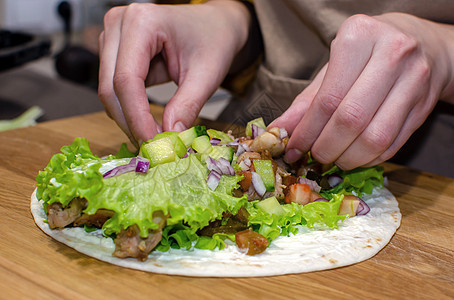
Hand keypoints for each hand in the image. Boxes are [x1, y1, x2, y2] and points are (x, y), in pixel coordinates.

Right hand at [98, 1, 250, 145]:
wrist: (215, 25)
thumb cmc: (214, 38)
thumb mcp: (208, 73)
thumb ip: (188, 105)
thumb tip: (170, 137)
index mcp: (141, 21)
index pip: (127, 79)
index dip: (137, 117)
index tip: (152, 143)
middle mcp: (120, 25)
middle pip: (110, 87)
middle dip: (131, 122)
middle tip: (154, 147)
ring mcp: (114, 38)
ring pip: (109, 91)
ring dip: (130, 119)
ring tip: (156, 136)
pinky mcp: (116, 53)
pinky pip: (116, 89)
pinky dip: (132, 111)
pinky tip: (150, 124)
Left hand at [270, 13, 453, 168]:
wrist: (423, 44)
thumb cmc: (366, 55)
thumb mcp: (332, 68)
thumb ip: (306, 101)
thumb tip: (279, 130)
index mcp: (359, 37)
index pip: (328, 99)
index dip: (306, 132)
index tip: (293, 150)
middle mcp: (392, 54)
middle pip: (351, 120)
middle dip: (326, 148)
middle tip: (314, 156)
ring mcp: (414, 80)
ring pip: (375, 138)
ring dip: (348, 158)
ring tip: (333, 158)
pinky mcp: (425, 105)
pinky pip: (392, 145)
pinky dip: (368, 158)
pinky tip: (355, 155)